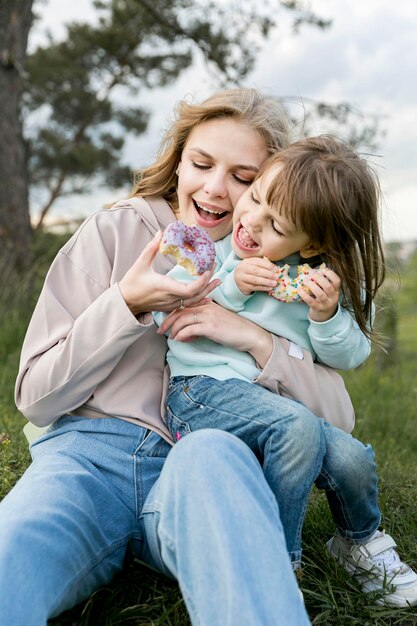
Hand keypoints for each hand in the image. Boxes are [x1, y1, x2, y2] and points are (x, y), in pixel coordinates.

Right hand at [119, 231, 220, 314]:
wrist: (126, 301)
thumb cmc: (132, 282)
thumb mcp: (140, 263)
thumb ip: (151, 248)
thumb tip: (161, 232)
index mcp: (164, 287)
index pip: (189, 289)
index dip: (201, 282)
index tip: (208, 269)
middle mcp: (170, 298)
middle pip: (196, 295)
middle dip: (208, 282)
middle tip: (214, 267)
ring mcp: (171, 304)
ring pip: (194, 301)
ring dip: (208, 290)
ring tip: (218, 280)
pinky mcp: (171, 307)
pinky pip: (189, 305)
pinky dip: (200, 299)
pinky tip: (209, 295)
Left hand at [157, 300, 273, 366]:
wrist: (250, 335)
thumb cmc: (234, 331)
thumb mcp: (216, 322)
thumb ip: (202, 324)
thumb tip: (187, 334)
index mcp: (207, 305)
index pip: (184, 306)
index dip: (172, 315)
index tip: (165, 324)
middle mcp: (206, 307)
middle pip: (180, 311)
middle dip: (167, 322)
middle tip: (160, 331)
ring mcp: (209, 316)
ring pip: (183, 319)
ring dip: (174, 330)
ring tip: (171, 338)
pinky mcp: (211, 327)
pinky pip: (190, 329)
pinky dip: (182, 335)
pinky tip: (180, 340)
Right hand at [234, 257, 277, 294]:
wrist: (238, 278)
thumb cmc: (250, 270)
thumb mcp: (254, 264)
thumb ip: (263, 265)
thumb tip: (275, 269)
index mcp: (247, 261)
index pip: (258, 262)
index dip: (268, 265)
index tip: (276, 269)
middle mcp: (243, 268)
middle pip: (256, 271)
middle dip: (268, 274)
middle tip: (276, 277)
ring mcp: (241, 278)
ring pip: (255, 280)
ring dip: (266, 282)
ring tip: (274, 283)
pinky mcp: (243, 286)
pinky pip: (254, 287)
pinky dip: (263, 288)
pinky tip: (270, 288)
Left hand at [299, 267, 340, 321]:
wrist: (324, 316)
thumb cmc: (324, 299)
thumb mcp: (328, 292)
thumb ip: (323, 282)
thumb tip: (313, 270)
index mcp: (336, 291)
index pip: (337, 281)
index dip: (330, 274)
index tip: (322, 270)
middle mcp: (332, 298)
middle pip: (328, 286)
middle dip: (318, 278)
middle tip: (310, 273)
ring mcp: (325, 304)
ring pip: (320, 294)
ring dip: (311, 285)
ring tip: (305, 280)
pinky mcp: (317, 309)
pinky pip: (310, 301)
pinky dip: (304, 294)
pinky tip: (299, 289)